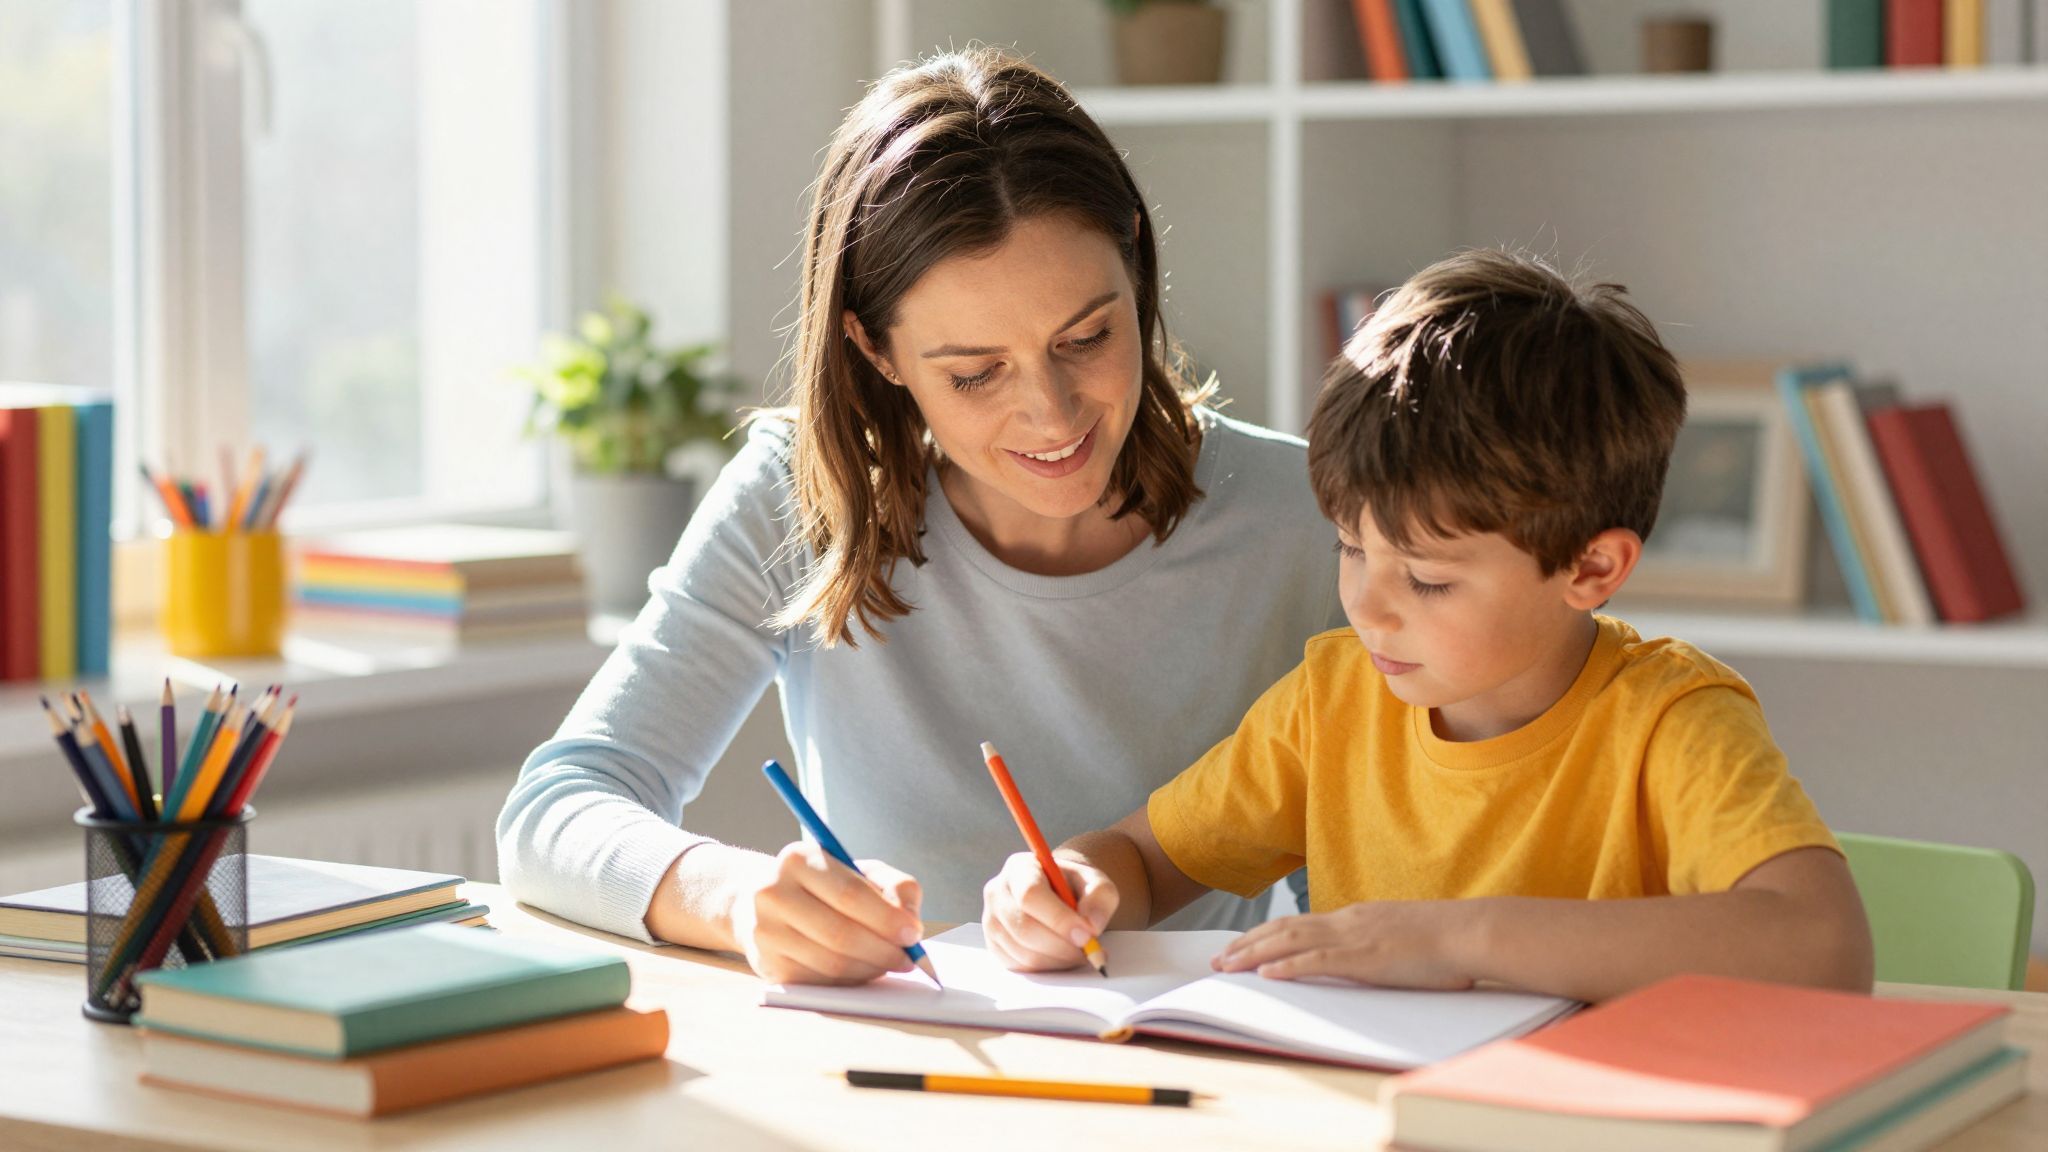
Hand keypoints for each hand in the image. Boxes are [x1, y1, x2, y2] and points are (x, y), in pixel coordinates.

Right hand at [727, 840, 924, 984]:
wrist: (764, 904)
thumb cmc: (825, 886)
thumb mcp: (860, 872)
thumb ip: (895, 886)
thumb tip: (910, 920)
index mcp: (798, 859)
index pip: (850, 894)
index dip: (887, 918)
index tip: (913, 934)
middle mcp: (773, 892)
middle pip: (840, 933)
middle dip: (883, 950)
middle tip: (908, 958)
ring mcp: (765, 931)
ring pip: (831, 962)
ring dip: (870, 968)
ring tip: (888, 963)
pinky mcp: (767, 963)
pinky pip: (820, 981)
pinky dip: (850, 980)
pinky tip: (862, 970)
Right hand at [981, 850, 1116, 971]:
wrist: (1059, 897)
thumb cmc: (1075, 888)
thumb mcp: (1096, 883)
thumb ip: (1100, 897)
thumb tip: (1091, 925)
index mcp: (1020, 868)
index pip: (1030, 895)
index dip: (1059, 919)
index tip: (1086, 935)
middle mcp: (997, 893)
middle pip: (1024, 928)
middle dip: (1062, 946)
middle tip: (1089, 950)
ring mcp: (991, 921)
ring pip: (1024, 953)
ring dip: (1058, 960)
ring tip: (1080, 952)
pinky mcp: (994, 946)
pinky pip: (1021, 967)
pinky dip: (1048, 967)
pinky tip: (1063, 956)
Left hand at [1211, 900, 1477, 989]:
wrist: (1469, 932)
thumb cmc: (1445, 940)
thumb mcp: (1401, 937)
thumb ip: (1378, 944)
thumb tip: (1369, 957)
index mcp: (1355, 917)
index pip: (1299, 923)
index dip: (1265, 934)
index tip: (1242, 945)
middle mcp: (1347, 921)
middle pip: (1284, 929)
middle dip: (1247, 944)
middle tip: (1218, 959)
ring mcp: (1355, 937)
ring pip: (1291, 942)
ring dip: (1255, 955)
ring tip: (1228, 966)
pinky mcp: (1366, 957)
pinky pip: (1319, 962)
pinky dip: (1289, 966)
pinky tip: (1267, 974)